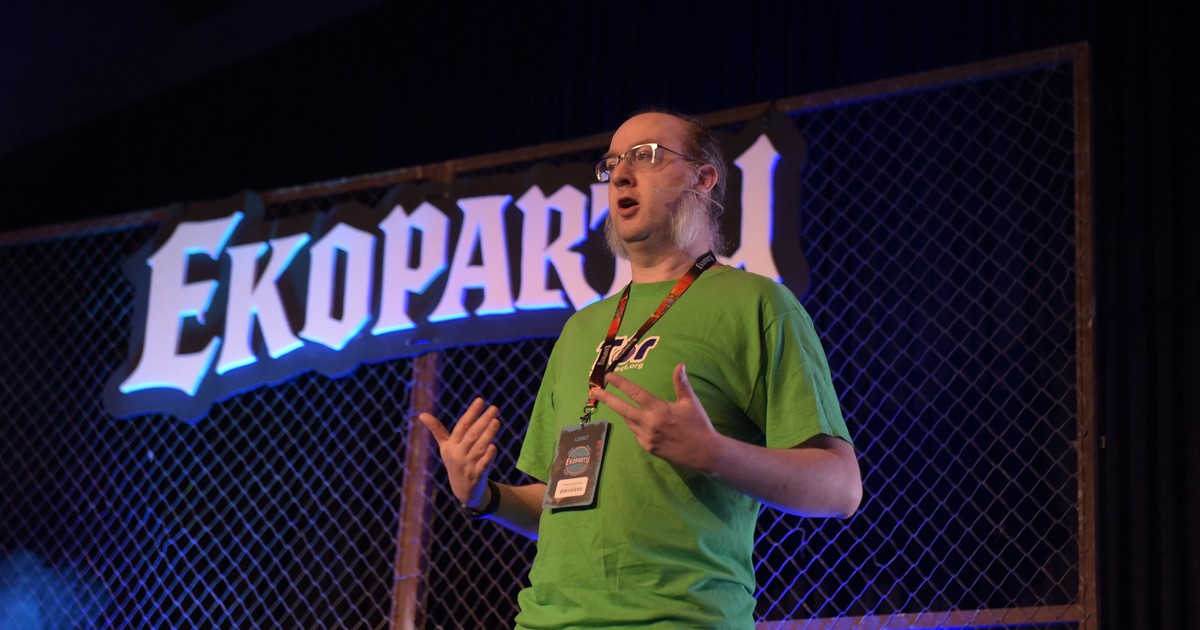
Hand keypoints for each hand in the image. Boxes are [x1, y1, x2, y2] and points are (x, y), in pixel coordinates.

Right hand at [417, 398, 500, 507]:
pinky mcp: (476, 476)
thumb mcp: (445, 447)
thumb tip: (421, 414)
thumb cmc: (455, 462)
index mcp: (451, 445)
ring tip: (496, 421)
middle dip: (483, 421)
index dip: (471, 413)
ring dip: (488, 434)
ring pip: (478, 448)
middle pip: (471, 435)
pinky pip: (482, 465)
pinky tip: (494, 446)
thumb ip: (437, 430)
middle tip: (494, 408)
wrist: (462, 490)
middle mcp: (458, 454)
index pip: (462, 426)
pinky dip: (488, 456)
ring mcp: (467, 465)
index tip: (480, 400)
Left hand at [591, 363, 724, 472]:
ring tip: (619, 403)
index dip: (621, 384)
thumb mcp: (690, 402)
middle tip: (594, 391)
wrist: (705, 453)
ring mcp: (646, 437)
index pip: (635, 393)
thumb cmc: (698, 425)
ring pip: (629, 421)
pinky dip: (635, 425)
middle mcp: (649, 423)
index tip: (609, 376)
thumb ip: (681, 383)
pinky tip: (640, 421)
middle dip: (606, 399)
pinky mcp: (648, 448)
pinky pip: (636, 433)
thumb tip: (680, 365)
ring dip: (623, 412)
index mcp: (659, 409)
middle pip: (622, 409)